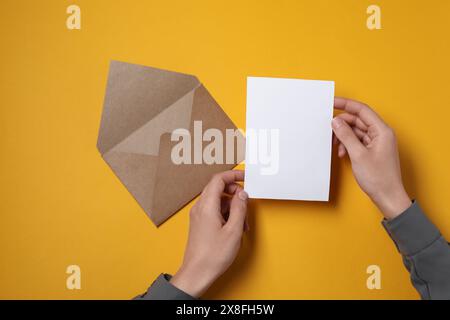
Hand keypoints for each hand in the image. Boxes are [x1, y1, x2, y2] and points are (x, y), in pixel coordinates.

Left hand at [170, 170, 248, 297]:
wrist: (197, 273)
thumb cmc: (213, 255)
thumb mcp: (233, 230)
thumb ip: (239, 208)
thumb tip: (242, 194)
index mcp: (207, 206)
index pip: (218, 179)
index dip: (233, 175)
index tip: (245, 177)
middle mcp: (200, 207)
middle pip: (217, 188)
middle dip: (234, 191)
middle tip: (246, 201)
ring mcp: (198, 215)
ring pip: (217, 200)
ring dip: (231, 205)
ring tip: (242, 221)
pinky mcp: (200, 223)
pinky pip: (214, 210)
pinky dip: (226, 213)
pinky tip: (234, 227)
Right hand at [331, 97, 410, 219]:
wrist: (387, 196)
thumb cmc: (379, 178)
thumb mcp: (357, 154)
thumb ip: (346, 135)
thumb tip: (336, 121)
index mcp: (382, 131)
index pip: (362, 110)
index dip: (346, 104)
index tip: (332, 102)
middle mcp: (381, 134)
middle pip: (358, 120)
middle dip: (342, 124)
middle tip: (329, 129)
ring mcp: (378, 142)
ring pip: (356, 131)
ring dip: (344, 136)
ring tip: (336, 146)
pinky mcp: (373, 150)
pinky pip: (358, 141)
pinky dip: (348, 144)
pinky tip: (342, 153)